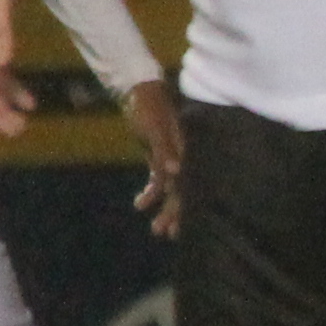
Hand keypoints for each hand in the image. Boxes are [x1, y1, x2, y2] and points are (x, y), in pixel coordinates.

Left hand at [120, 79, 184, 236]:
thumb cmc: (148, 107)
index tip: (177, 228)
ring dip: (162, 207)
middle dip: (173, 213)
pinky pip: (158, 179)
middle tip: (163, 234)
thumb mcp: (155, 127)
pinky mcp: (159, 155)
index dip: (184, 207)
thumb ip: (165, 149)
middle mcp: (183, 156)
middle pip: (181, 190)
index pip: (188, 184)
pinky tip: (139, 204)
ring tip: (155, 229)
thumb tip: (176, 172)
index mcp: (186, 150)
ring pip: (170, 188)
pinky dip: (150, 192)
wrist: (137, 90)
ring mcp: (171, 157)